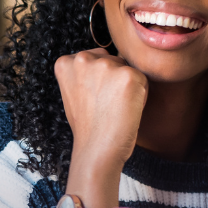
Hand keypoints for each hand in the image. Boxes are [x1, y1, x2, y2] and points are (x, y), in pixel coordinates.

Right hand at [55, 49, 148, 207]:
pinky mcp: (128, 75)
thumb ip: (83, 74)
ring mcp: (106, 65)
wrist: (96, 149)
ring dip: (127, 86)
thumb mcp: (73, 93)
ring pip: (127, 69)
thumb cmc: (88, 126)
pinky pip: (142, 79)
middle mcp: (83, 59)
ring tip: (114, 108)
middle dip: (113, 79)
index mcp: (65, 62)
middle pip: (112, 60)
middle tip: (104, 105)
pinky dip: (140, 95)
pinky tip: (125, 109)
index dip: (98, 80)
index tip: (92, 98)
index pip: (94, 58)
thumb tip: (106, 61)